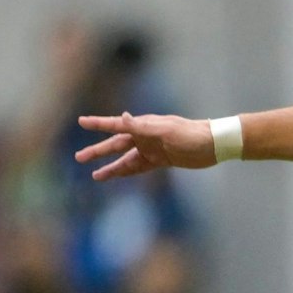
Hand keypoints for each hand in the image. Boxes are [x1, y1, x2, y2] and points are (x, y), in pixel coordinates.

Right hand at [75, 112, 213, 179]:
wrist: (214, 145)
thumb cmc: (191, 134)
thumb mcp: (165, 131)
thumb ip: (142, 127)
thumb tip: (123, 117)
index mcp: (144, 126)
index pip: (116, 124)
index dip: (98, 124)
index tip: (81, 121)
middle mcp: (145, 136)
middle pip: (116, 144)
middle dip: (98, 151)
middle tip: (78, 157)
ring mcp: (152, 149)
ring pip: (125, 159)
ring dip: (111, 167)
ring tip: (94, 175)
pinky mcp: (161, 160)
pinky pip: (139, 167)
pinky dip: (127, 171)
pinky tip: (117, 176)